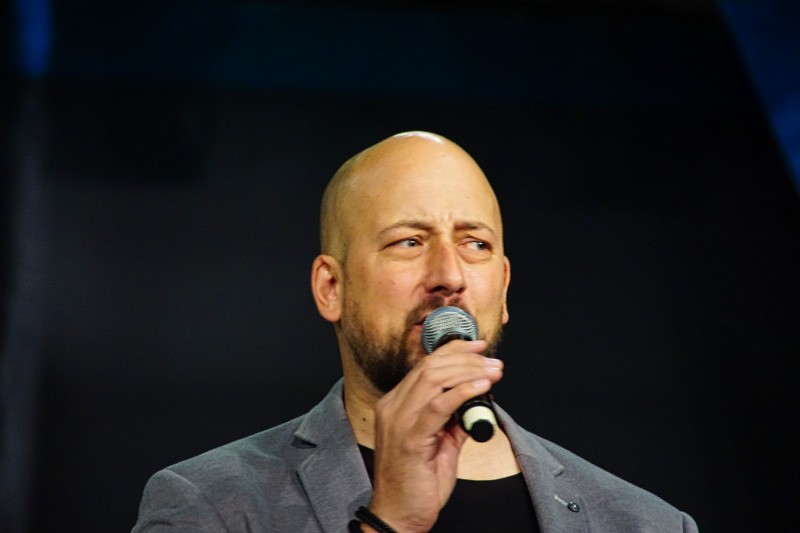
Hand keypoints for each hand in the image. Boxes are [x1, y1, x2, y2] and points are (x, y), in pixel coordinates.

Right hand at [367, 340, 503, 531]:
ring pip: (434, 379)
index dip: (454, 351)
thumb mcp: (441, 446)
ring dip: (469, 372)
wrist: (399, 516)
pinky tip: (482, 387)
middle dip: (467, 358)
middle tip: (493, 361)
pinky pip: (438, 405)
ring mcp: (398, 421)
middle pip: (431, 367)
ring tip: (493, 372)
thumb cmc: (417, 484)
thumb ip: (455, 421)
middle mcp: (393, 407)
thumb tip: (476, 404)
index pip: (426, 365)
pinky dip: (463, 392)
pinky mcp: (409, 437)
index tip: (479, 347)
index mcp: (397, 405)